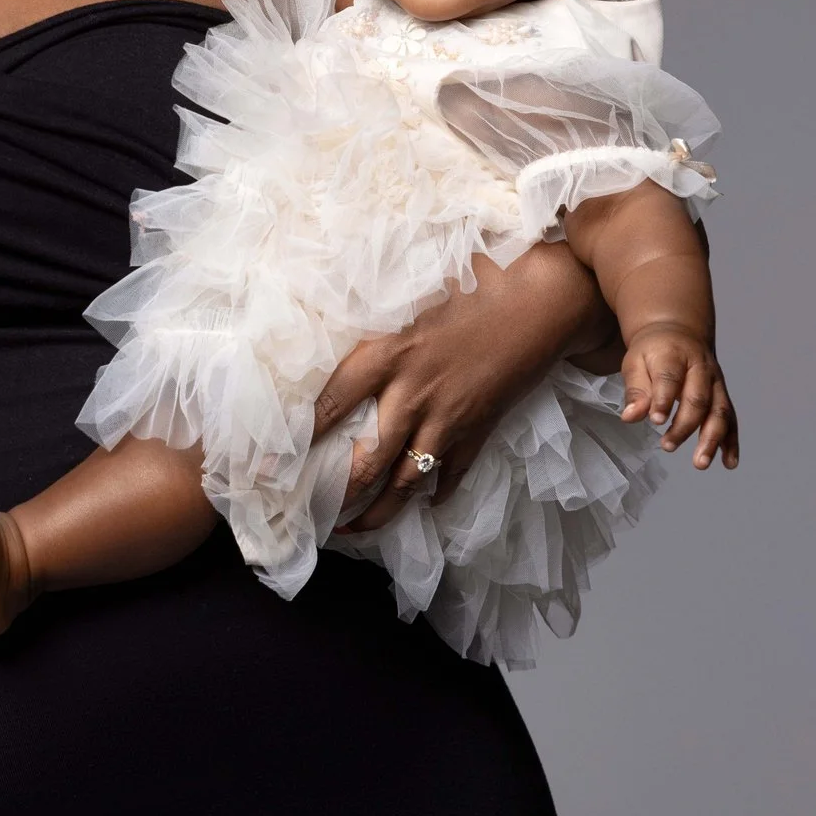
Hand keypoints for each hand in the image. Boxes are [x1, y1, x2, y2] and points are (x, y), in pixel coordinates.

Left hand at [316, 242, 606, 533]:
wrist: (542, 304)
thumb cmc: (474, 285)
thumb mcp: (409, 295)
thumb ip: (372, 320)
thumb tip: (322, 320)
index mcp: (387, 355)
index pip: (330, 404)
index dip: (299, 437)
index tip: (272, 464)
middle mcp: (412, 395)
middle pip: (366, 462)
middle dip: (336, 495)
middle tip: (311, 512)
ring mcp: (447, 421)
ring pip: (404, 483)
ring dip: (377, 513)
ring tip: (352, 530)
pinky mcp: (478, 432)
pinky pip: (450, 477)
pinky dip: (434, 495)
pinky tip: (421, 506)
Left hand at [621, 321, 739, 467]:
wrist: (679, 332)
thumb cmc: (653, 351)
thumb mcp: (635, 362)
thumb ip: (635, 390)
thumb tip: (630, 417)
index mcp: (674, 354)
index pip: (670, 378)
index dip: (664, 399)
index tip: (656, 421)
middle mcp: (701, 368)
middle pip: (698, 398)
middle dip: (685, 425)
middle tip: (668, 446)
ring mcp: (716, 382)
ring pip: (719, 411)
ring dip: (712, 438)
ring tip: (700, 462)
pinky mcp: (723, 395)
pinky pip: (731, 419)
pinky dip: (731, 441)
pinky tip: (729, 462)